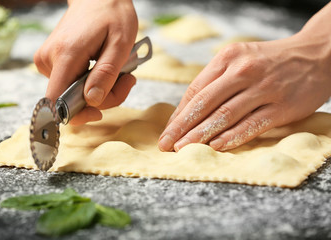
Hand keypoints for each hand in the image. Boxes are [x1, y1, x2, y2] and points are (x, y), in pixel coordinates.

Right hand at [34, 0, 137, 124]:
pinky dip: (91, 83)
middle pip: (70, 100)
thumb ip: (106, 74)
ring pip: (73, 94)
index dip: (77, 114)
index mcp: (65, 54)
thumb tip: (92, 101)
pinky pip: (70, 84)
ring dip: (99, 90)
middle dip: (102, 98)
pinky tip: (103, 69)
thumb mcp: (120, 45)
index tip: (99, 112)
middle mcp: (49, 59)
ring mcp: (46, 60)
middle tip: (126, 81)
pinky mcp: (51, 62)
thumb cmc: (112, 16)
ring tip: (117, 71)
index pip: (57, 101)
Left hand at [159, 30, 330, 151]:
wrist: (316, 54)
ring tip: (184, 149)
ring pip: (224, 115)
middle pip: (205, 103)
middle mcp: (243, 71)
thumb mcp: (240, 59)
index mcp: (228, 58)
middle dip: (182, 127)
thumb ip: (215, 82)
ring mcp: (263, 88)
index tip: (168, 132)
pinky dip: (232, 137)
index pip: (196, 90)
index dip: (179, 114)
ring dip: (200, 135)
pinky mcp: (282, 106)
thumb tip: (187, 112)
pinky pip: (251, 124)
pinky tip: (215, 147)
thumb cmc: (269, 61)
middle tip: (167, 145)